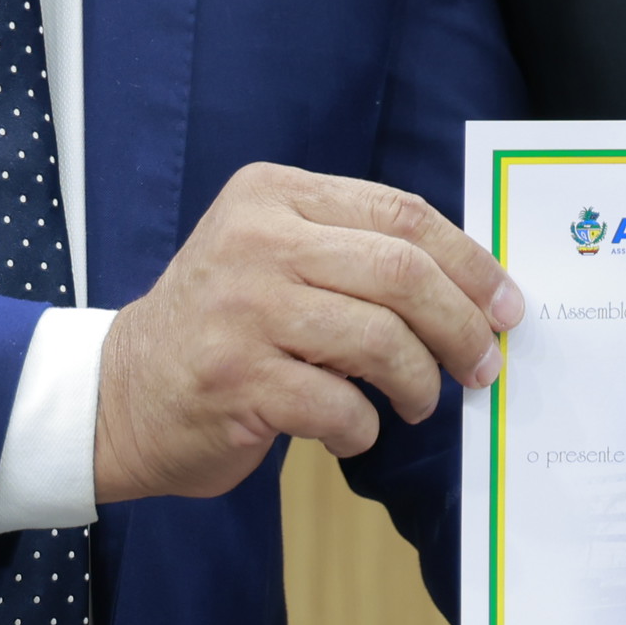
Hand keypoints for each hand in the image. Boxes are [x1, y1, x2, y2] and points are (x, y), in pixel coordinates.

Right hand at [91, 163, 523, 502]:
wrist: (120, 393)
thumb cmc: (224, 326)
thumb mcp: (277, 256)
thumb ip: (356, 253)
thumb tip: (475, 290)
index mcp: (275, 194)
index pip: (402, 214)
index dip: (470, 263)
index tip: (506, 305)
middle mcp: (256, 240)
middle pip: (401, 271)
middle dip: (460, 324)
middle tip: (483, 363)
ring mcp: (242, 309)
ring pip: (378, 338)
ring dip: (417, 381)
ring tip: (418, 402)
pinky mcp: (235, 380)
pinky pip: (338, 404)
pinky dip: (362, 426)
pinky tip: (352, 430)